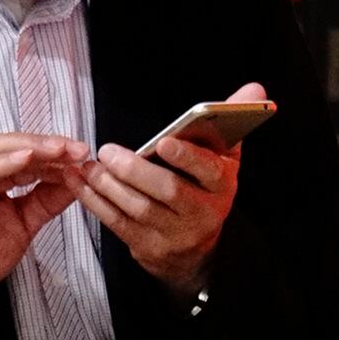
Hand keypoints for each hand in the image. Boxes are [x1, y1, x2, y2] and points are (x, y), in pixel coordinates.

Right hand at [0, 133, 88, 317]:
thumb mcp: (24, 225)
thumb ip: (47, 201)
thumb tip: (77, 179)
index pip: (24, 152)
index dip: (55, 151)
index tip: (83, 154)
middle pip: (9, 143)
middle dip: (46, 143)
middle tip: (77, 149)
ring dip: (28, 147)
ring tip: (58, 149)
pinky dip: (2, 163)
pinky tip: (25, 159)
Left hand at [79, 81, 257, 299]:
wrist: (197, 250)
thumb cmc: (206, 190)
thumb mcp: (226, 158)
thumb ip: (232, 122)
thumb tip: (256, 88)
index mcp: (222, 186)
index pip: (208, 170)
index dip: (186, 157)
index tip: (163, 142)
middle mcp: (202, 213)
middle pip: (167, 191)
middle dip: (135, 170)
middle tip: (108, 151)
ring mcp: (174, 235)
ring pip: (138, 208)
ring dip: (109, 186)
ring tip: (90, 166)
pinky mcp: (148, 248)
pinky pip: (119, 224)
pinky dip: (97, 204)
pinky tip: (82, 185)